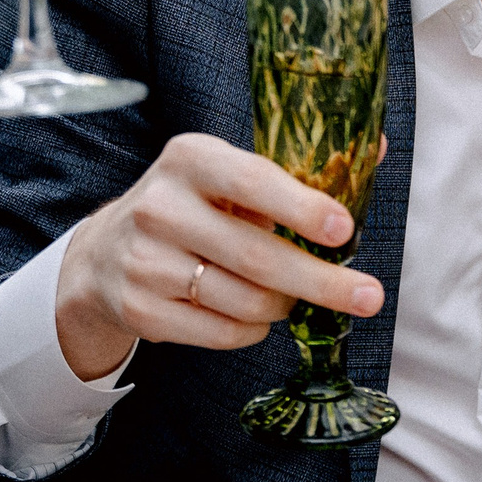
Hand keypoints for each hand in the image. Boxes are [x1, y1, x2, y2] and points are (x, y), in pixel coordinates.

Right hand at [55, 133, 383, 379]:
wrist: (106, 253)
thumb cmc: (195, 206)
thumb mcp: (230, 172)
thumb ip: (298, 167)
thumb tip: (375, 149)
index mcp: (190, 159)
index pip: (252, 183)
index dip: (301, 208)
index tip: (344, 230)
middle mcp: (161, 207)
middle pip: (257, 257)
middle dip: (322, 281)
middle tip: (369, 297)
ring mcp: (146, 262)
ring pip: (245, 301)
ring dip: (286, 305)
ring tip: (295, 296)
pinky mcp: (140, 309)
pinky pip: (222, 332)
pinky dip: (254, 329)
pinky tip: (255, 313)